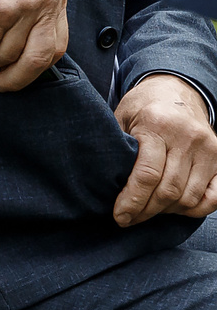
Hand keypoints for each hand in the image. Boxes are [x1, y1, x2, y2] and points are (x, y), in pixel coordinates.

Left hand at [113, 75, 216, 225]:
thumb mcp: (121, 118)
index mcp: (157, 125)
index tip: (120, 216)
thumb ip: (117, 148)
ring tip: (148, 210)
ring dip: (167, 211)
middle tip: (129, 218)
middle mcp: (187, 137)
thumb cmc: (143, 108)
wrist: (176, 90)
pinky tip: (175, 208)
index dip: (132, 201)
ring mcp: (208, 148)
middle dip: (146, 211)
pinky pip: (214, 196)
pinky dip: (196, 209)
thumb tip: (103, 185)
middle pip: (168, 190)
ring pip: (189, 197)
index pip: (147, 175)